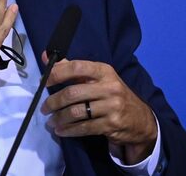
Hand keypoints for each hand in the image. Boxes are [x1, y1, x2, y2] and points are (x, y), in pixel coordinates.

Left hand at [39, 54, 156, 164]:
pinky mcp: (111, 125)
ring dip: (59, 118)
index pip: (77, 67)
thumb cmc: (113, 94)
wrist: (140, 119)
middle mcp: (109, 87)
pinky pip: (84, 128)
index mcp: (104, 71)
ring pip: (76, 112)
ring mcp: (111, 106)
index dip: (58, 73)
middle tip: (44, 107)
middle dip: (54, 101)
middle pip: (73, 93)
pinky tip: (61, 130)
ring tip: (51, 121)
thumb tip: (45, 55)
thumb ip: (72, 68)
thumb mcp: (98, 78)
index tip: (44, 81)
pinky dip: (68, 130)